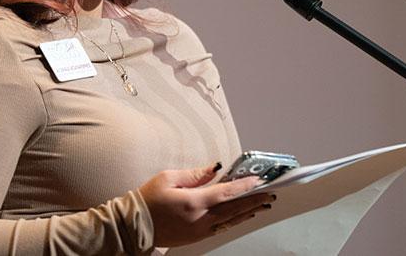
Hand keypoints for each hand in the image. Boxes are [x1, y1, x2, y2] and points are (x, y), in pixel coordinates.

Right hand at [138, 163, 274, 246]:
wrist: (135, 225)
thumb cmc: (148, 200)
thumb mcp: (168, 178)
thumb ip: (195, 174)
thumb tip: (215, 168)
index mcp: (193, 202)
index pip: (226, 192)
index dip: (244, 186)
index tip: (258, 180)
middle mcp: (200, 219)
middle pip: (234, 208)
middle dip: (253, 200)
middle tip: (269, 193)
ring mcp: (200, 230)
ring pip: (231, 220)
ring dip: (248, 211)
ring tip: (262, 205)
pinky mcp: (197, 237)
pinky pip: (222, 227)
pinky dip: (235, 220)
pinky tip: (242, 215)